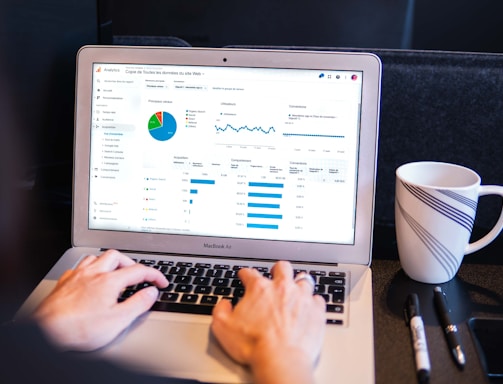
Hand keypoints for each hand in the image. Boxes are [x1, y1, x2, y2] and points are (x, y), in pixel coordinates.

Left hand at [33, 249, 167, 350]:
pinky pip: (80, 267)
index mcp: (109, 281)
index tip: (161, 282)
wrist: (46, 332)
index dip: (154, 275)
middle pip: (116, 256)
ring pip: (96, 257)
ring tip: (115, 272)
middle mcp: (93, 273)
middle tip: (138, 275)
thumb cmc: (78, 329)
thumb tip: (151, 292)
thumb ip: (138, 304)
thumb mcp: (118, 321)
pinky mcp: (64, 283)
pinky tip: (90, 278)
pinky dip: (90, 269)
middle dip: (130, 263)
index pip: (138, 271)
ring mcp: (77, 276)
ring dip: (109, 262)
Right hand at [211, 261, 325, 383]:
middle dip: (277, 269)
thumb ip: (220, 310)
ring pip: (303, 280)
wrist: (280, 360)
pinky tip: (310, 307)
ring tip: (296, 289)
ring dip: (298, 283)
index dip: (245, 273)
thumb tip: (224, 304)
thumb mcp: (223, 327)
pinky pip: (318, 299)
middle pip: (282, 267)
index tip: (244, 275)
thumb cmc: (253, 345)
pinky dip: (313, 302)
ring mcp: (302, 298)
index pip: (250, 273)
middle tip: (275, 275)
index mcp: (259, 289)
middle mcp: (282, 288)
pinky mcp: (316, 311)